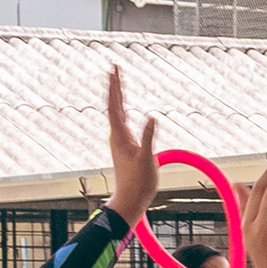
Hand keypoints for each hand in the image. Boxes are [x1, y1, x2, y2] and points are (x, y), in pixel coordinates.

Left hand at [104, 67, 161, 225]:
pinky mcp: (125, 146)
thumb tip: (152, 117)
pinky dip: (122, 109)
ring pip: (116, 112)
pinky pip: (122, 121)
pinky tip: (124, 107)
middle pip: (113, 104)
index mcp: (120, 136)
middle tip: (114, 67)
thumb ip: (149, 138)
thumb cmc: (139, 183)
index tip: (114, 69)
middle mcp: (117, 135)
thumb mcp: (147, 159)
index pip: (115, 105)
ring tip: (117, 80)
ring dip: (116, 95)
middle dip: (114, 85)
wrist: (130, 201)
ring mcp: (120, 140)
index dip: (115, 86)